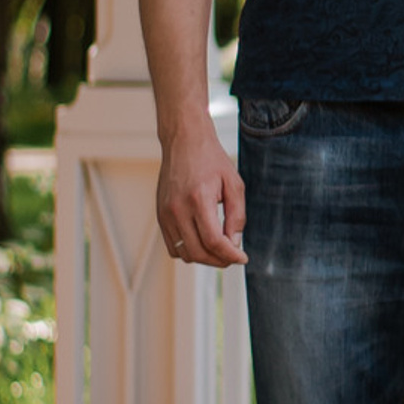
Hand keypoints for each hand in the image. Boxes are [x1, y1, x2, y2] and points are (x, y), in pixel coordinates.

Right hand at [155, 122, 245, 266]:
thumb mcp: (234, 184)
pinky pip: (173, 246)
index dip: (230, 255)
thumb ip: (237, 215)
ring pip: (183, 253)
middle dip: (219, 260)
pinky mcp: (160, 216)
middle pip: (198, 252)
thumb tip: (234, 243)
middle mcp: (177, 210)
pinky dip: (189, 251)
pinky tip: (203, 242)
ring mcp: (165, 214)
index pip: (213, 241)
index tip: (243, 258)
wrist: (184, 142)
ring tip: (220, 250)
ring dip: (204, 258)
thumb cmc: (212, 160)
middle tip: (233, 257)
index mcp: (198, 200)